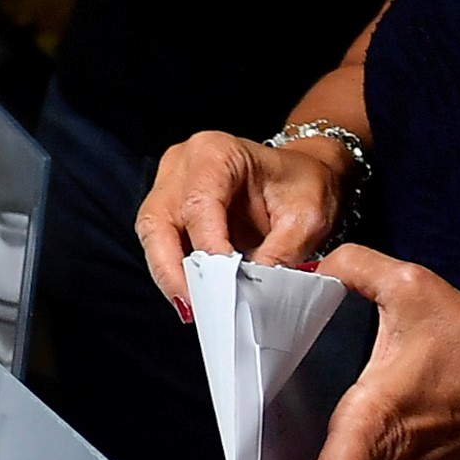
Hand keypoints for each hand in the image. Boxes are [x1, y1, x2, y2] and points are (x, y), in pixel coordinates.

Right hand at [134, 129, 351, 314]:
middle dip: (173, 270)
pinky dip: (174, 272)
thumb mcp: (307, 218)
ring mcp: (170, 184)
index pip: (199, 204)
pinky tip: (194, 297)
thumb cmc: (303, 185)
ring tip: (195, 308)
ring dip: (170, 275)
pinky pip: (160, 244)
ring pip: (152, 235)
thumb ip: (281, 252)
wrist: (301, 176)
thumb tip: (253, 289)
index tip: (224, 285)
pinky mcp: (168, 207)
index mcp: (217, 152)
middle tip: (196, 307)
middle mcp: (183, 163)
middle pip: (158, 220)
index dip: (207, 248)